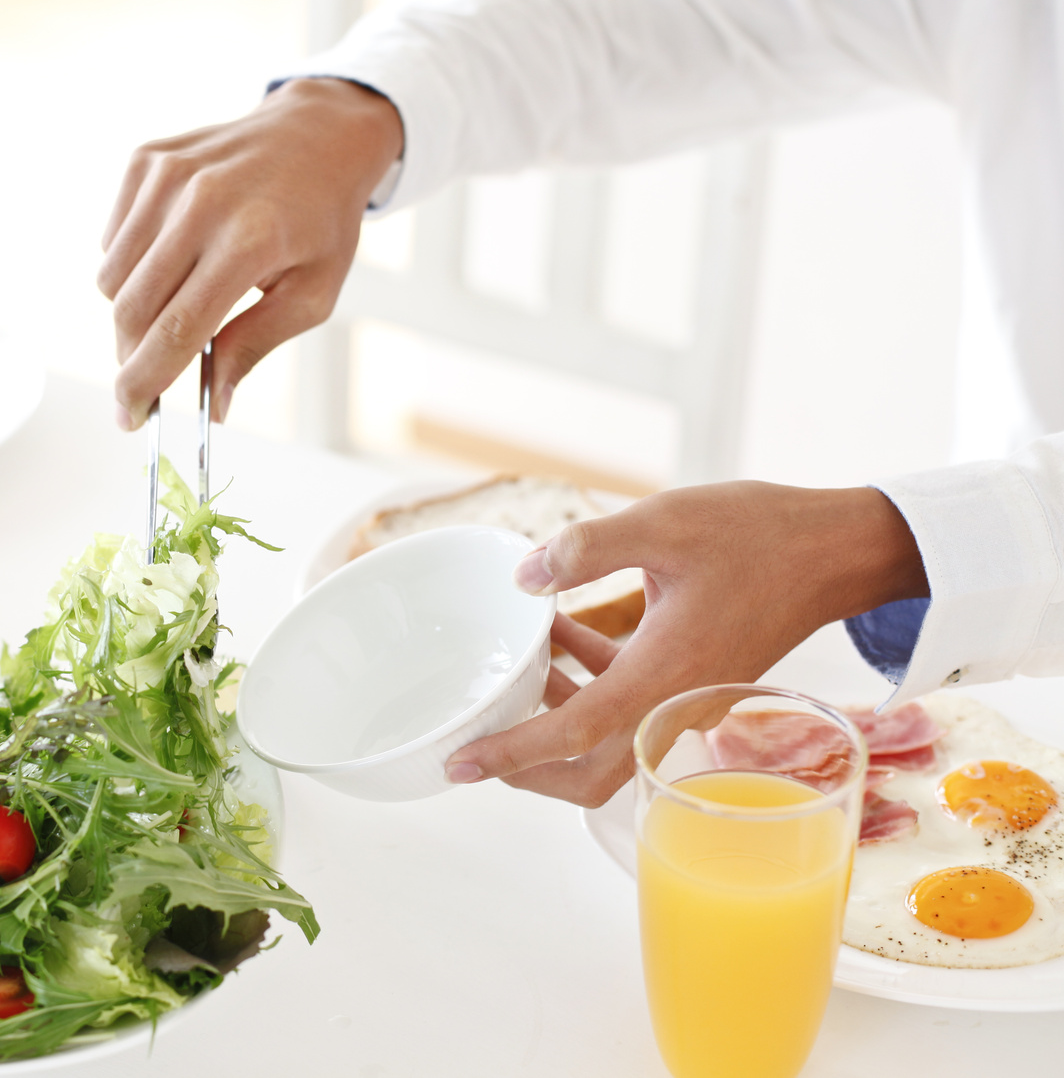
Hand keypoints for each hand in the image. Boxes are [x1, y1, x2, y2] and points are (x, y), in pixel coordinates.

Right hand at [97, 78, 402, 429]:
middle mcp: (201, 202)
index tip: (129, 417)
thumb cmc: (320, 221)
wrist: (317, 134)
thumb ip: (254, 346)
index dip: (145, 382)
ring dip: (131, 312)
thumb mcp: (311, 294)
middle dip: (131, 358)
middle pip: (132, 310)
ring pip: (111, 279)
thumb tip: (213, 405)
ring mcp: (167, 175)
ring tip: (177, 303)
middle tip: (146, 380)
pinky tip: (173, 256)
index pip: (177, 330)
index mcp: (249, 240)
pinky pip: (112, 241)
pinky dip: (130, 265)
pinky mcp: (146, 160)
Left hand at [443, 482, 928, 806]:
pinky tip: (557, 633)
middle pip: (588, 773)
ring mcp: (688, 699)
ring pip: (607, 744)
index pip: (573, 736)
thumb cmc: (759, 535)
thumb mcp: (663, 525)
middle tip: (475, 743)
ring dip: (555, 722)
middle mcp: (675, 703)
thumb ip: (586, 549)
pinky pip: (628, 704)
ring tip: (507, 680)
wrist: (837, 549)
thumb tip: (523, 576)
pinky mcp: (695, 682)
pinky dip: (587, 683)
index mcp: (664, 676)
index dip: (512, 754)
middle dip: (528, 767)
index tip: (460, 763)